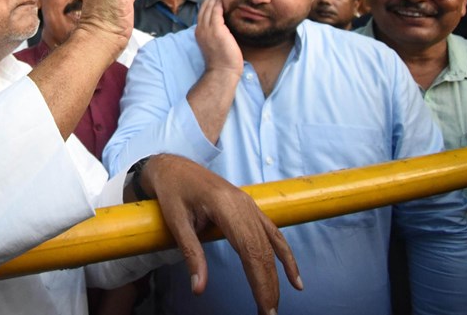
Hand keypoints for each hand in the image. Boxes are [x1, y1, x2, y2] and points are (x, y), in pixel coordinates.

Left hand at [141, 154, 301, 314]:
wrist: (173, 166)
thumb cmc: (172, 190)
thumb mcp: (176, 222)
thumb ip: (191, 254)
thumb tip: (198, 288)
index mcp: (226, 205)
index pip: (251, 250)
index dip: (260, 281)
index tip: (264, 307)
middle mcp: (244, 204)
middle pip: (264, 250)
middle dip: (269, 285)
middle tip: (269, 314)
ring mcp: (249, 205)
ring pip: (271, 244)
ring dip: (278, 275)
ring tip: (275, 303)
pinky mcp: (249, 208)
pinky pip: (272, 233)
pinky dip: (284, 256)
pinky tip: (293, 278)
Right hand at [195, 0, 242, 77]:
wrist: (222, 72)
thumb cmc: (222, 61)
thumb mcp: (216, 44)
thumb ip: (217, 33)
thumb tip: (224, 26)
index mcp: (200, 33)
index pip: (202, 14)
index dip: (207, 4)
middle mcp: (201, 30)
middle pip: (203, 8)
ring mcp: (208, 30)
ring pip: (209, 8)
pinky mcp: (217, 30)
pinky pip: (216, 12)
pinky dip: (219, 4)